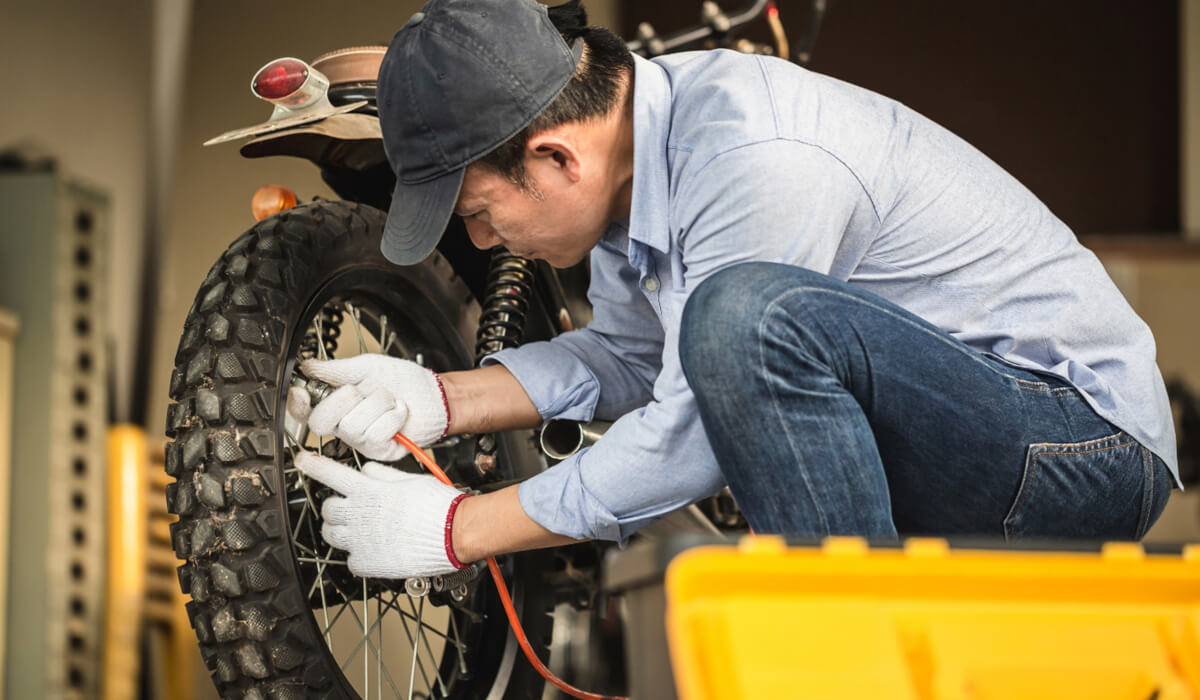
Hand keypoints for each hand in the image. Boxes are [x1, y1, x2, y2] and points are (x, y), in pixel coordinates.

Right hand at [287, 355, 448, 460]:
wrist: (434, 395)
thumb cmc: (403, 380)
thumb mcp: (366, 367)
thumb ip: (335, 369)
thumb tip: (306, 367)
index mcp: (336, 405)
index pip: (304, 410)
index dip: (298, 403)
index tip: (300, 391)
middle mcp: (344, 425)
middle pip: (321, 422)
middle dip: (343, 399)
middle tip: (363, 390)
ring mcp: (361, 441)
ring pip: (352, 425)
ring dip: (377, 404)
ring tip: (389, 400)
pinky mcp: (380, 451)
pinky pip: (374, 435)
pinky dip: (392, 417)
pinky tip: (399, 413)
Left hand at [295, 452, 470, 578]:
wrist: (454, 533)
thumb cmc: (439, 505)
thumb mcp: (411, 479)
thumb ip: (383, 475)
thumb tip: (369, 470)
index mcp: (368, 490)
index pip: (329, 473)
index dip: (311, 465)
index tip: (301, 461)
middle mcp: (359, 514)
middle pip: (327, 508)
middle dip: (335, 507)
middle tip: (350, 508)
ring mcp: (360, 540)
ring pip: (332, 535)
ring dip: (340, 531)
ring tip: (357, 531)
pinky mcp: (367, 563)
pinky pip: (350, 560)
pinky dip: (358, 555)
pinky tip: (373, 549)